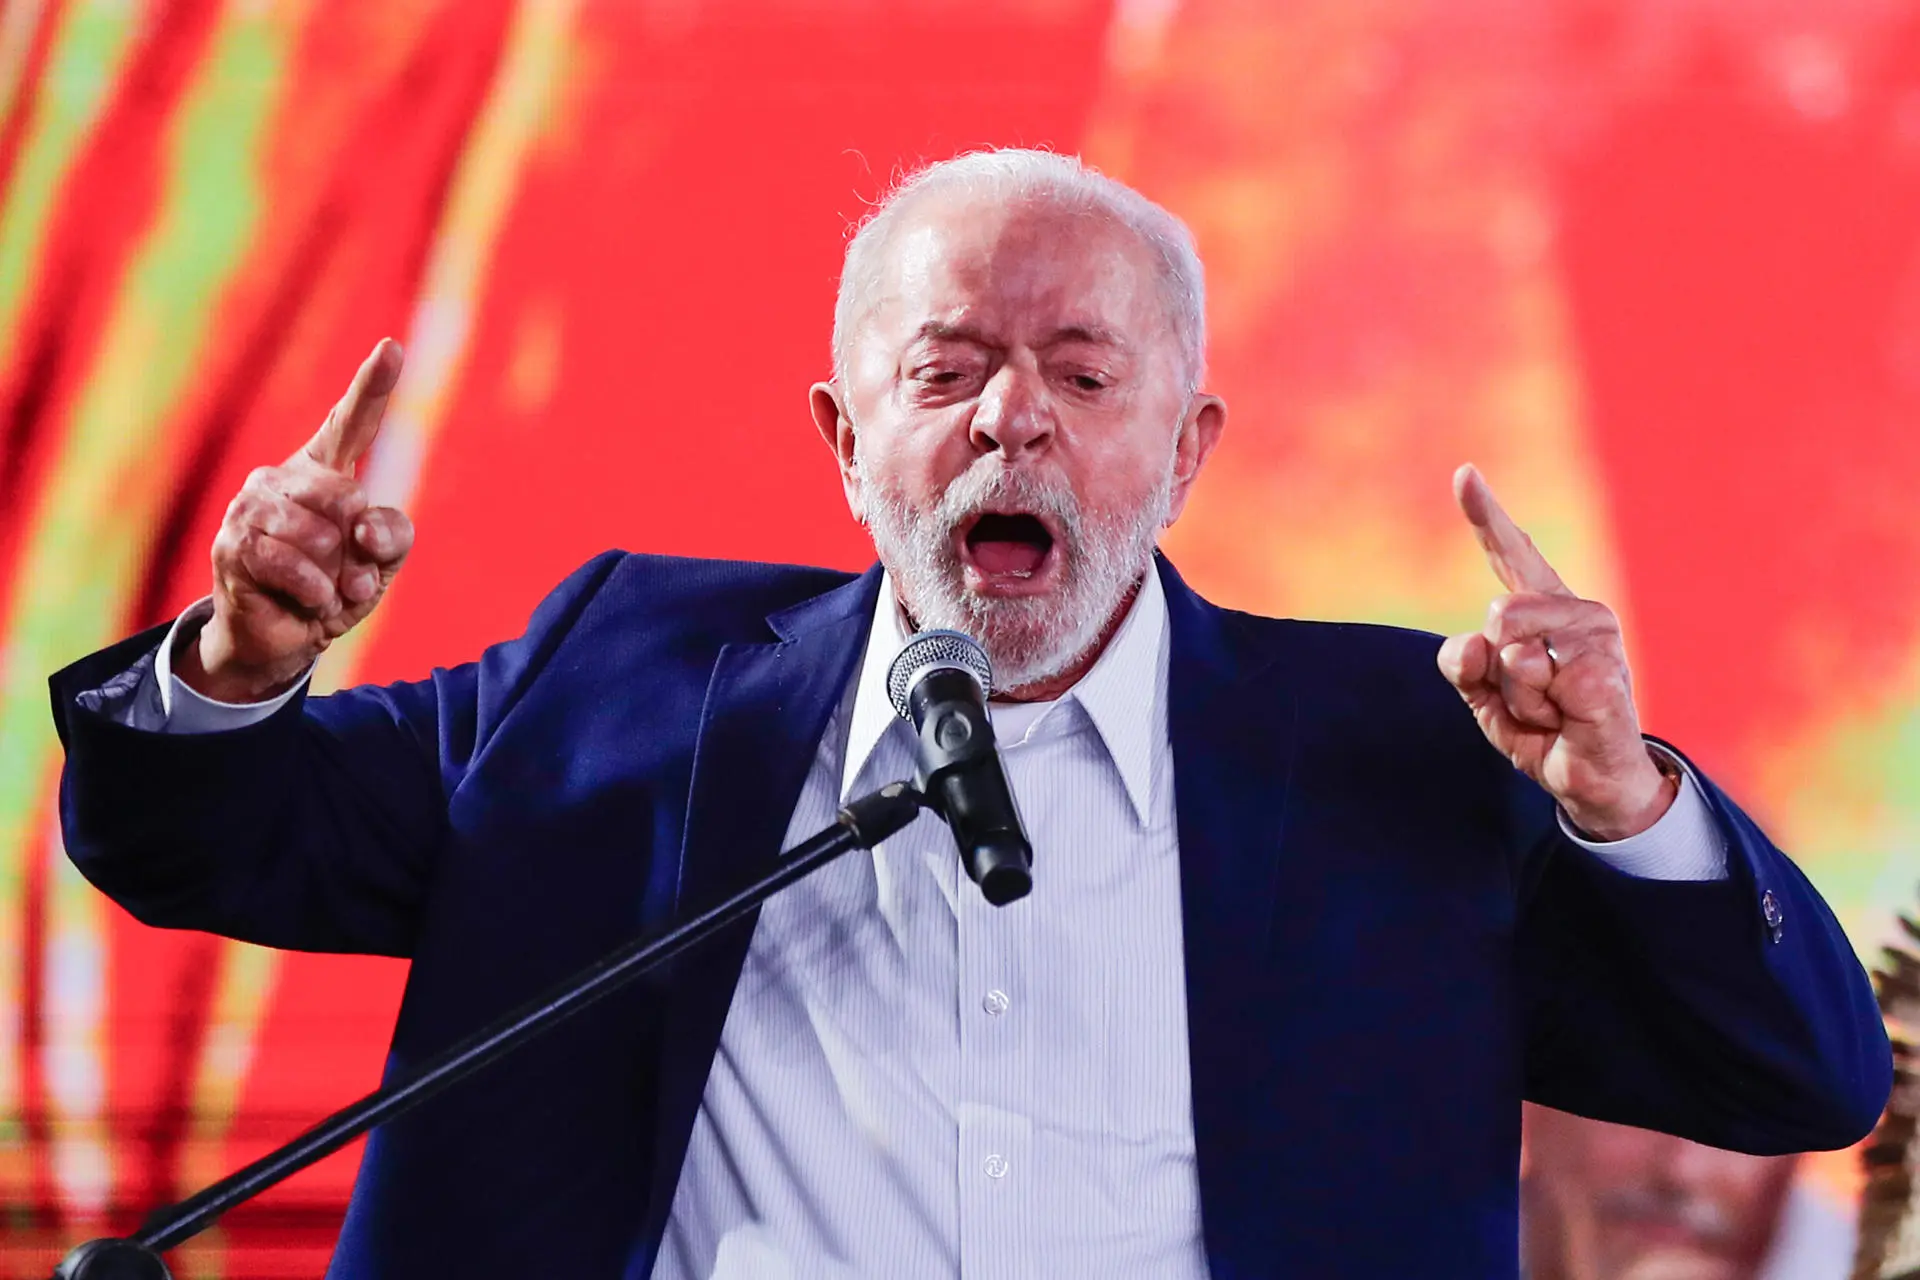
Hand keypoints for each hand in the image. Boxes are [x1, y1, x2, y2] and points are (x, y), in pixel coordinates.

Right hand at [179, 339, 413, 702]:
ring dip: (336, 578)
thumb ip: (392, 535)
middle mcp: (282, 478)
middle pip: (347, 498)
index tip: (394, 346)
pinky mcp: (233, 545)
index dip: (372, 385)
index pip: (350, 423)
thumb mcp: (381, 562)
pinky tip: (308, 601)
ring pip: (321, 536)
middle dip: (358, 549)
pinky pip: (294, 566)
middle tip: (349, 575)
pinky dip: (315, 593)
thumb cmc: (335, 587)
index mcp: (324, 471)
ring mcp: (251, 507)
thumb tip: (362, 526)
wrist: (284, 637)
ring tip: (325, 590)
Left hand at [1436, 464, 1673, 839]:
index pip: (1510, 554)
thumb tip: (1470, 646)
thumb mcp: (1485, 697)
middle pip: (1496, 615)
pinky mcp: (1604, 669)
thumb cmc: (1542, 729)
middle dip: (1495, 670)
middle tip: (1530, 699)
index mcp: (1542, 608)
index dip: (1485, 513)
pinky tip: (1568, 719)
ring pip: (1512, 651)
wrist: (1589, 779)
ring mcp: (1596, 636)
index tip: (1464, 472)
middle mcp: (1575, 610)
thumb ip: (1464, 665)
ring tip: (1550, 710)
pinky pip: (1535, 679)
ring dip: (1517, 696)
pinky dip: (1537, 712)